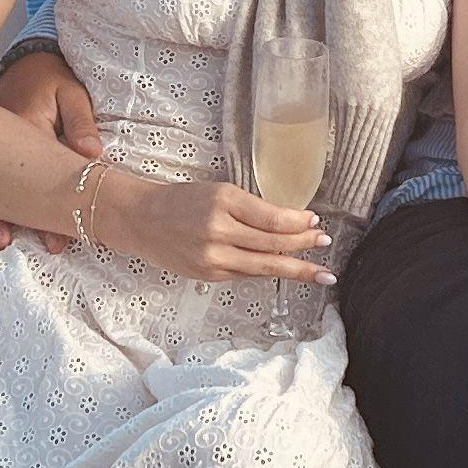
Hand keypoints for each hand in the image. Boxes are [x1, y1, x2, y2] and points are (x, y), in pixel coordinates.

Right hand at [0, 49, 102, 250]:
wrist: (26, 64)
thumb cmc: (52, 79)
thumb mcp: (72, 92)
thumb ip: (81, 122)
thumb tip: (90, 152)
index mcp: (24, 124)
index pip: (36, 171)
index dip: (45, 208)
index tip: (54, 237)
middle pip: (3, 185)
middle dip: (7, 217)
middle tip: (7, 243)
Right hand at [92, 172, 331, 284]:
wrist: (142, 220)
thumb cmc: (183, 201)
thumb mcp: (219, 192)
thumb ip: (251, 208)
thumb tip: (292, 222)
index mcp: (224, 201)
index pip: (272, 218)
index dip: (298, 222)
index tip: (315, 221)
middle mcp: (218, 230)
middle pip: (272, 244)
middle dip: (303, 246)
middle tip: (325, 244)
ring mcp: (212, 257)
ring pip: (263, 266)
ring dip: (294, 269)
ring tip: (319, 273)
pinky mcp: (208, 275)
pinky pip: (246, 274)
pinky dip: (266, 271)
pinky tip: (282, 270)